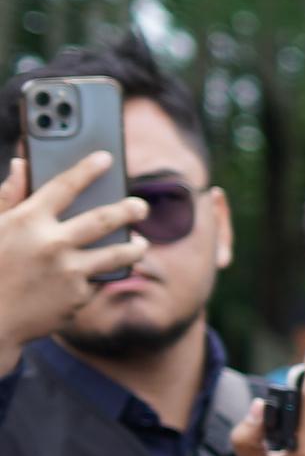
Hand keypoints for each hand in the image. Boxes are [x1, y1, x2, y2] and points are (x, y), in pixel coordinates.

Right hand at [0, 149, 146, 348]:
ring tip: (140, 243)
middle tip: (141, 205)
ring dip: (134, 247)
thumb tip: (22, 163)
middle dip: (128, 209)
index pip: (64, 185)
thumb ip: (9, 196)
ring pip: (117, 253)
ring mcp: (69, 272)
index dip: (87, 169)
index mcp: (27, 221)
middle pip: (104, 219)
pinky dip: (98, 276)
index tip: (106, 158)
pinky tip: (98, 273)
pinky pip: (97, 280)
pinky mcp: (78, 297)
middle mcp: (53, 244)